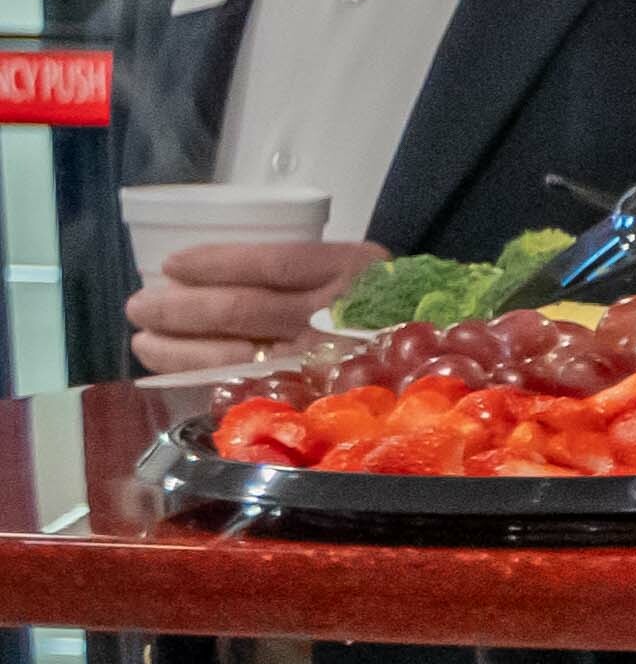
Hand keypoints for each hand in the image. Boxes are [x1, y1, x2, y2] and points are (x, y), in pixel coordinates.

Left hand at [125, 234, 375, 376]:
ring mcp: (333, 364)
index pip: (272, 263)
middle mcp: (345, 318)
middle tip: (140, 306)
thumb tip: (214, 276)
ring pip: (241, 354)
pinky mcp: (324, 401)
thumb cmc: (400, 311)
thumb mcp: (366, 275)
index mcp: (356, 272)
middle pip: (246, 309)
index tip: (173, 265)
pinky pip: (256, 391)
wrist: (467, 364)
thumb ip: (312, 274)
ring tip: (145, 341)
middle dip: (182, 308)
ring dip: (182, 349)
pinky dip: (211, 382)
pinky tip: (180, 375)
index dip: (216, 263)